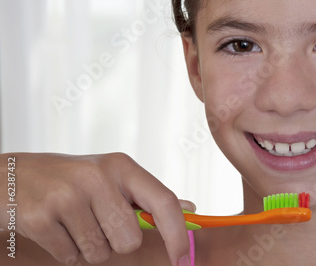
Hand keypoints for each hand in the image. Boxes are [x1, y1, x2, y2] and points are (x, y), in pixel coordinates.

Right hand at [0, 153, 194, 264]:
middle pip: (129, 240)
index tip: (182, 258)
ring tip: (73, 221)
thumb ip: (148, 195)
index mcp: (121, 166)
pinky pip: (70, 258)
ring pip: (99, 253)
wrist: (12, 175)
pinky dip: (65, 251)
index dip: (177, 234)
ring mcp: (67, 197)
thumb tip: (190, 208)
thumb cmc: (71, 178)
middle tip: (97, 221)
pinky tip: (56, 227)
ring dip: (89, 247)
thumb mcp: (112, 176)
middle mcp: (97, 177)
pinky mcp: (40, 218)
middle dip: (115, 241)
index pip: (163, 202)